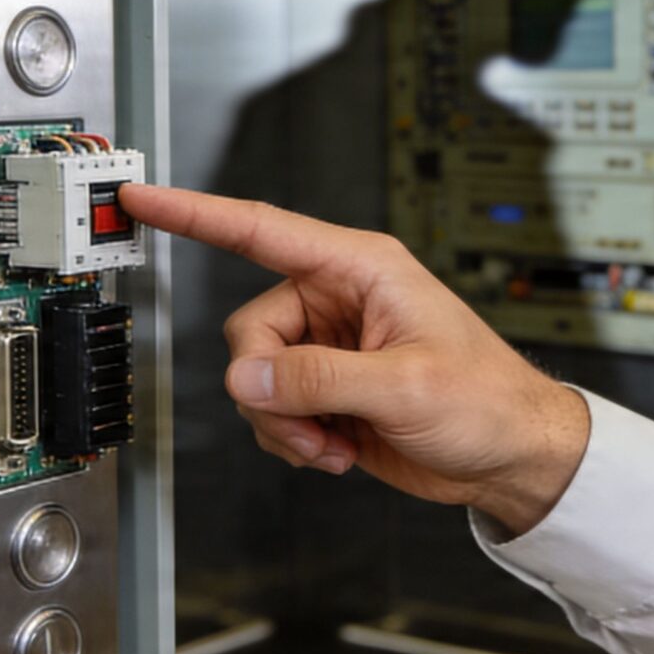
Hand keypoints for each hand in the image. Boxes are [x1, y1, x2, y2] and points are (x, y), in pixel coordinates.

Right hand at [119, 183, 589, 535]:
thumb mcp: (406, 386)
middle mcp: (339, 301)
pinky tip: (339, 448)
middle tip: (312, 420)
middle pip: (251, 331)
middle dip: (270, 386)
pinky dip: (294, 438)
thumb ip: (321, 379)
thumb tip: (250, 378)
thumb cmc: (488, 401)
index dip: (194, 212)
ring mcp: (330, 347)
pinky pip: (273, 409)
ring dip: (285, 422)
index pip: (259, 230)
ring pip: (257, 377)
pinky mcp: (328, 390)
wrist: (511, 456)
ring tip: (336, 441)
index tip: (142, 197)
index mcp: (361, 269)